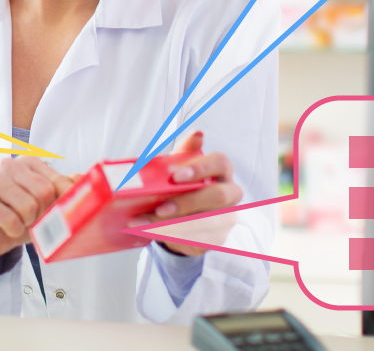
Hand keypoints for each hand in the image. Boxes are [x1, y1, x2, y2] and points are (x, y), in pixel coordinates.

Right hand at [0, 156, 71, 265]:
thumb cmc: (19, 216)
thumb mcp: (46, 204)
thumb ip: (64, 189)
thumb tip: (81, 179)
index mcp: (28, 162)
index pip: (57, 181)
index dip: (63, 202)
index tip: (60, 213)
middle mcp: (8, 165)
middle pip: (44, 192)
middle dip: (43, 213)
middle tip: (34, 219)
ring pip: (28, 206)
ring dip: (28, 223)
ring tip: (20, 221)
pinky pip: (10, 220)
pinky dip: (14, 231)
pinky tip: (8, 228)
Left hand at [133, 131, 241, 255]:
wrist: (183, 219)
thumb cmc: (183, 187)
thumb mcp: (180, 167)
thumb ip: (187, 152)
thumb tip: (198, 134)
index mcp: (222, 171)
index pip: (220, 163)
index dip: (200, 168)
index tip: (176, 176)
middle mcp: (230, 193)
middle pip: (218, 196)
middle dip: (187, 202)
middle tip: (160, 207)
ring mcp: (226, 217)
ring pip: (205, 222)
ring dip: (172, 224)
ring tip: (144, 222)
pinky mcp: (218, 238)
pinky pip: (197, 239)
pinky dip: (172, 236)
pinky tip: (152, 232)